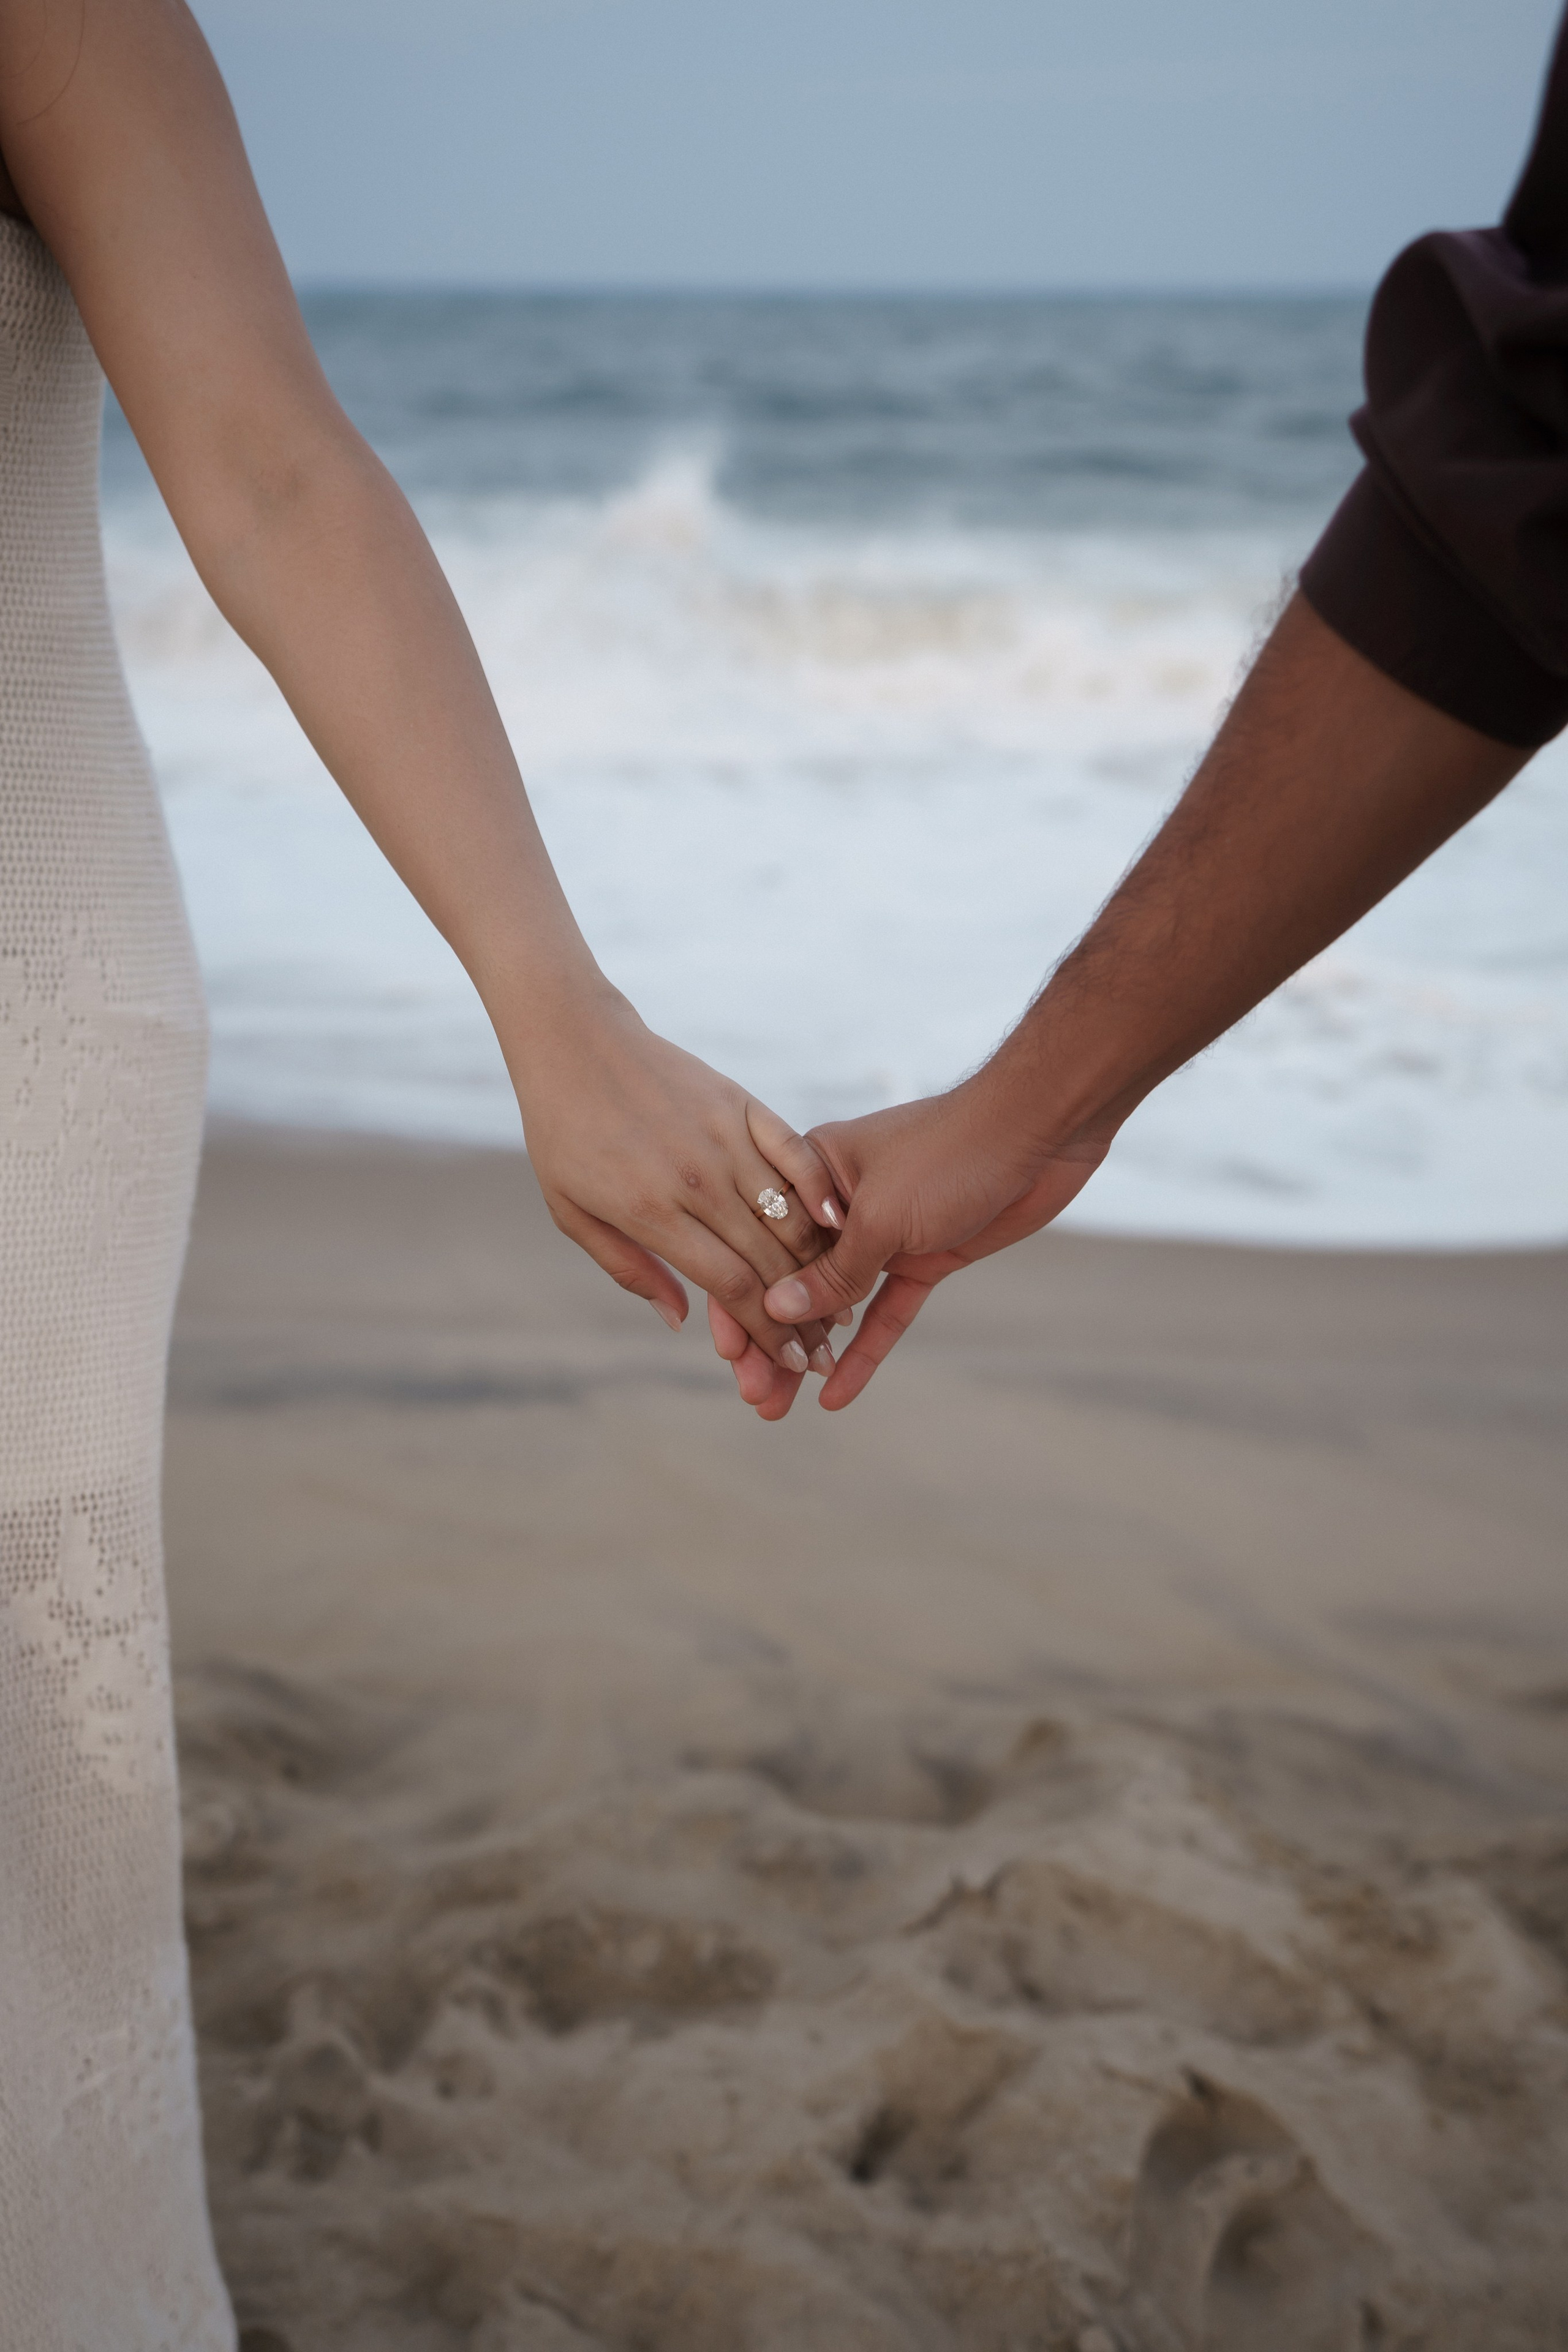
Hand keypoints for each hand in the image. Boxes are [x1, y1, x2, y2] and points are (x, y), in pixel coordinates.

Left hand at [505, 985, 846, 1369]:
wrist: (573, 1040)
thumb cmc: (563, 1133)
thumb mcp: (571, 1212)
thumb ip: (627, 1269)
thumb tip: (682, 1321)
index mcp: (651, 1211)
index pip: (731, 1285)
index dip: (767, 1329)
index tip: (789, 1362)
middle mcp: (695, 1178)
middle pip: (769, 1260)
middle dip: (803, 1314)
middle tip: (825, 1353)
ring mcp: (723, 1137)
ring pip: (790, 1213)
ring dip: (821, 1265)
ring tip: (841, 1302)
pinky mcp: (740, 1103)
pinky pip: (794, 1151)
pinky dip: (820, 1189)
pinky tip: (842, 1222)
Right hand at [709, 1080, 1107, 1413]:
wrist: (1039, 1130)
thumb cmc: (951, 1150)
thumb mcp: (879, 1215)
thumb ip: (832, 1271)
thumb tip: (777, 1312)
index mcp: (813, 1173)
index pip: (762, 1245)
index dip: (742, 1300)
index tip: (728, 1354)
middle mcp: (840, 1204)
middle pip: (795, 1281)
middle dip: (773, 1340)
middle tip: (755, 1397)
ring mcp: (884, 1231)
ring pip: (838, 1304)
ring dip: (811, 1353)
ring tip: (779, 1408)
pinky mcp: (925, 1255)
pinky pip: (887, 1311)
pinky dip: (865, 1350)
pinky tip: (838, 1391)